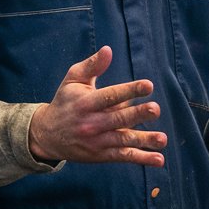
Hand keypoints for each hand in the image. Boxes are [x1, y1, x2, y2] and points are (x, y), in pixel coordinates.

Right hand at [28, 46, 167, 166]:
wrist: (46, 135)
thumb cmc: (64, 101)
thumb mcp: (72, 80)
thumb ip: (92, 65)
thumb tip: (108, 50)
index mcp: (86, 102)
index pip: (110, 96)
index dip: (129, 90)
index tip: (148, 85)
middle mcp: (92, 123)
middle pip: (118, 119)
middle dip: (137, 114)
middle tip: (155, 109)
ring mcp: (97, 141)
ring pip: (123, 140)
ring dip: (144, 140)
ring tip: (162, 139)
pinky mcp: (101, 155)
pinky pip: (123, 157)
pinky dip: (141, 158)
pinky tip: (159, 159)